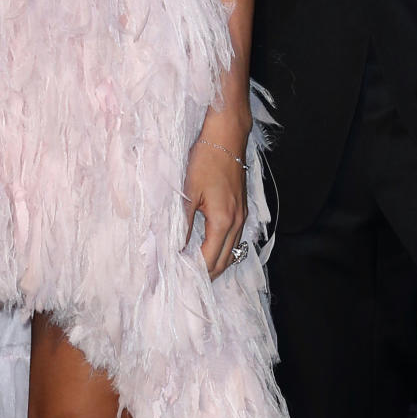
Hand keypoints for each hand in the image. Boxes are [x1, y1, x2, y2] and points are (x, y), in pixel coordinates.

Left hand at [183, 129, 248, 279]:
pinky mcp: (241, 209)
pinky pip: (235, 239)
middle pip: (224, 261)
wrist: (226, 137)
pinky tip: (208, 249)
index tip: (177, 277)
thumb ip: (182, 224)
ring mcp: (242, 216)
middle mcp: (237, 222)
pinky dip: (222, 250)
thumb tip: (174, 248)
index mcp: (223, 221)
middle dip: (206, 274)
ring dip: (215, 263)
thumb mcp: (188, 192)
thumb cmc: (206, 160)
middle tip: (185, 280)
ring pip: (232, 252)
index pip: (209, 259)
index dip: (193, 271)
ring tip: (194, 270)